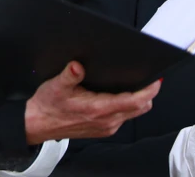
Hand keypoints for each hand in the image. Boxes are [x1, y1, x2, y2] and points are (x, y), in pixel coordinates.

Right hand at [24, 61, 160, 144]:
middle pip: (140, 108)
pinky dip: (129, 106)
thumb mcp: (56, 85)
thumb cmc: (48, 106)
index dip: (149, 90)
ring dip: (139, 100)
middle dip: (148, 93)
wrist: (38, 124)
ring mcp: (106, 127)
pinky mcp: (103, 129)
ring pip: (133, 114)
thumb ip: (70, 74)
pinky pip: (124, 118)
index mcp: (98, 109)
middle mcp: (106, 121)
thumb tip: (77, 65)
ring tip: (138, 85)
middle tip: (151, 78)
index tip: (156, 80)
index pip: (134, 101)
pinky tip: (122, 96)